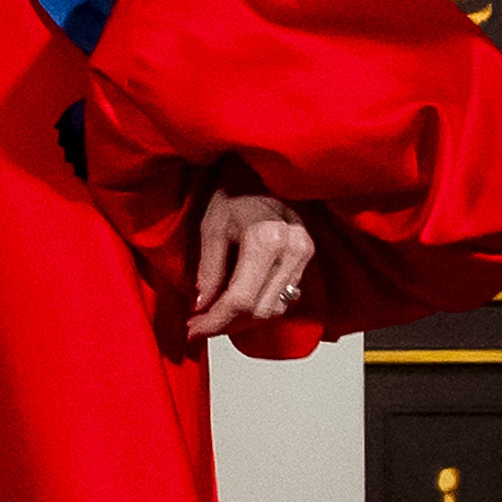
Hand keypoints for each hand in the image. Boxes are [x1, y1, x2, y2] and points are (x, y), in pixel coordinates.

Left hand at [183, 186, 321, 339]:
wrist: (260, 173)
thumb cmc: (233, 193)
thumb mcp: (211, 228)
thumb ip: (208, 270)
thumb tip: (201, 307)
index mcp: (266, 240)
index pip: (241, 299)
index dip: (215, 320)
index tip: (193, 328)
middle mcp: (293, 249)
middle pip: (261, 310)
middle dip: (227, 324)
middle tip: (198, 326)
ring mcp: (305, 254)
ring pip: (275, 309)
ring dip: (243, 321)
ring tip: (213, 318)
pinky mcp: (308, 258)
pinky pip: (285, 297)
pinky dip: (259, 307)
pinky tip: (236, 306)